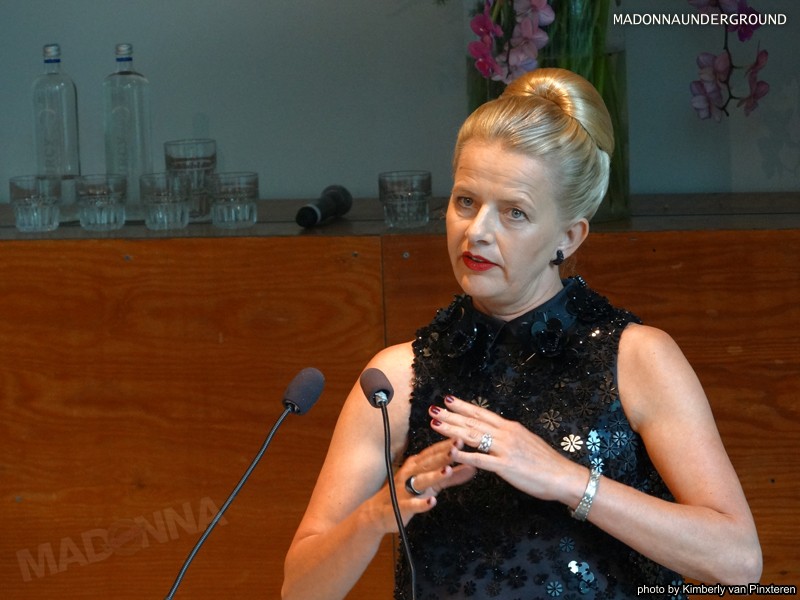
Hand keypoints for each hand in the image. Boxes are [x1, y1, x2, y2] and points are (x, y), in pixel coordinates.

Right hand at [375, 437, 475, 530]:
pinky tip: (432, 502)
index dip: (447, 444)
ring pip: (421, 480)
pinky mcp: (402, 506)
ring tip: (447, 470)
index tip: (462, 436)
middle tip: (458, 446)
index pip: (433, 452)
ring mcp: (404, 489)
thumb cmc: (406, 493)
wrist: (378, 512)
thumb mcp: (431, 483)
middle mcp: (410, 473)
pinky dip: (422, 503)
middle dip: (443, 454)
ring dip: (434, 475)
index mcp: (417, 464)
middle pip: (429, 462)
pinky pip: (412, 504)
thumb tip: (473, 467)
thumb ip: (452, 476)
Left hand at [428, 395, 582, 502]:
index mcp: (510, 428)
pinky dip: (464, 456)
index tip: (448, 399)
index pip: (482, 413)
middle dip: (451, 415)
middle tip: (433, 409)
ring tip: (435, 424)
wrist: (563, 476)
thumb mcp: (526, 442)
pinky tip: (450, 452)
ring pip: (473, 436)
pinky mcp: (505, 466)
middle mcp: (506, 434)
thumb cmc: (546, 462)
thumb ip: (509, 437)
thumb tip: (497, 433)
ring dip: (452, 430)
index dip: (463, 406)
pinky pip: (481, 460)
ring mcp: (505, 449)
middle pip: (473, 422)